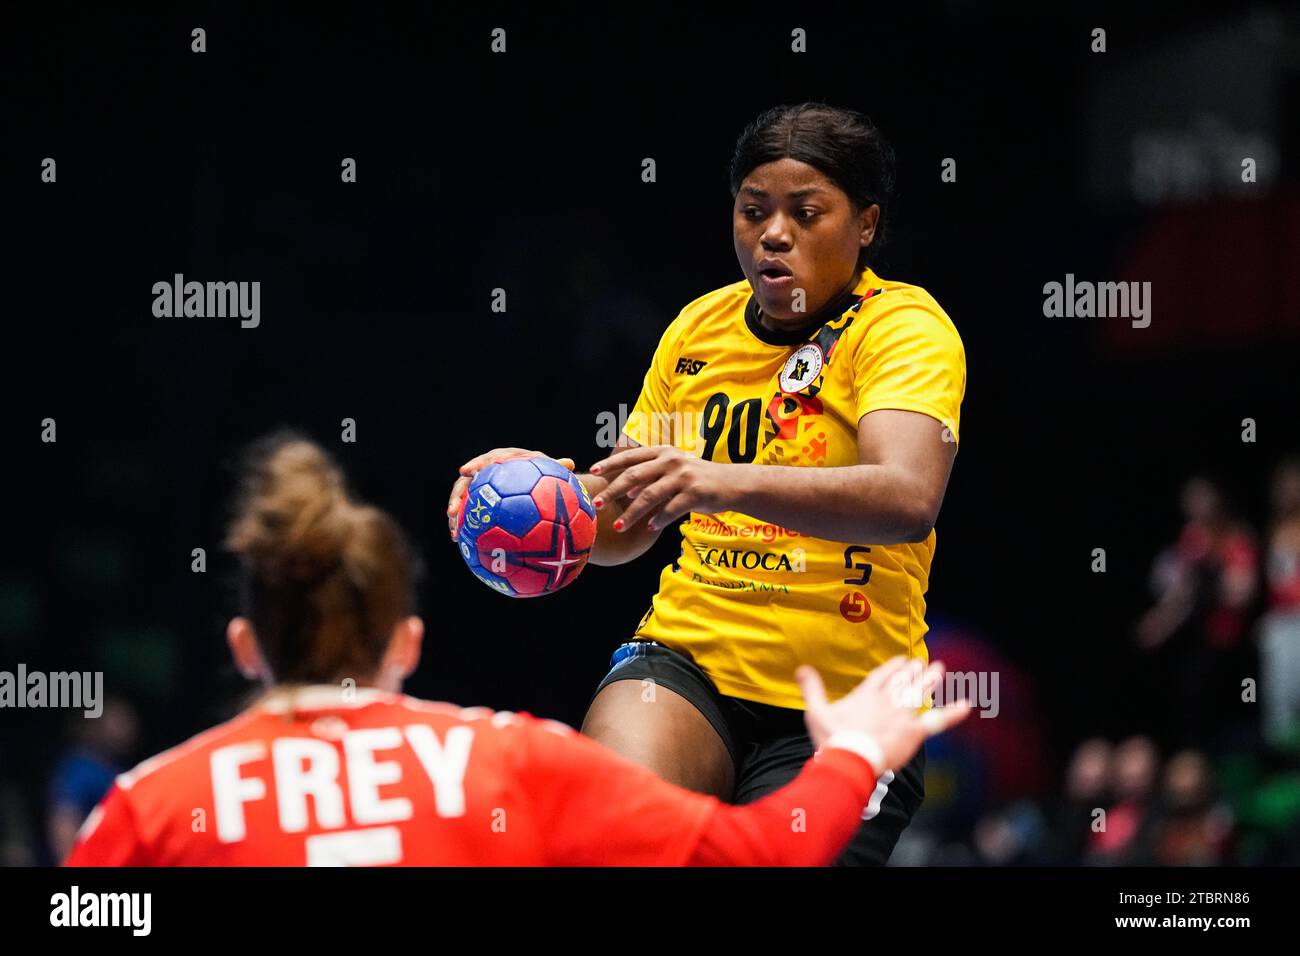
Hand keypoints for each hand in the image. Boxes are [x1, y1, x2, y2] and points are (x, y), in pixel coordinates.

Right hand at [447, 448, 574, 540]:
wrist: (535, 484)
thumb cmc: (544, 476)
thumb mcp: (549, 472)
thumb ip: (555, 468)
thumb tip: (570, 463)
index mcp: (501, 460)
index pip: (486, 461)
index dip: (475, 465)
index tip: (466, 472)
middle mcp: (486, 473)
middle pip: (466, 483)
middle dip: (456, 496)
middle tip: (451, 511)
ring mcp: (480, 490)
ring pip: (462, 501)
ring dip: (456, 516)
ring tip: (454, 533)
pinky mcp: (478, 504)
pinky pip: (468, 515)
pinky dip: (464, 527)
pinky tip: (460, 543)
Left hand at [589, 445, 731, 532]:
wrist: (732, 483)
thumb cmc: (698, 478)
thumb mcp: (673, 471)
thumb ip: (650, 478)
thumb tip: (625, 491)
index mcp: (664, 452)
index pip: (632, 457)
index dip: (611, 463)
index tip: (593, 471)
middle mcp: (671, 461)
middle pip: (635, 476)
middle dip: (613, 491)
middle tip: (598, 504)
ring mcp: (683, 477)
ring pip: (649, 496)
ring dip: (631, 513)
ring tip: (618, 527)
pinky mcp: (695, 494)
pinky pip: (671, 509)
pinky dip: (659, 519)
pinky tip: (650, 527)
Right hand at [796, 657, 971, 771]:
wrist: (850, 759)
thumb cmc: (832, 738)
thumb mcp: (815, 711)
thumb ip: (812, 688)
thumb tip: (801, 668)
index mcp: (865, 695)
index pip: (882, 676)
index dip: (893, 667)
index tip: (902, 660)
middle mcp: (886, 700)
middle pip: (903, 682)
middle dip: (914, 672)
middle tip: (924, 663)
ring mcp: (902, 715)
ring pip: (919, 694)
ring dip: (930, 681)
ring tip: (939, 669)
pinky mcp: (914, 732)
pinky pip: (937, 721)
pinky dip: (952, 713)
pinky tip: (966, 705)